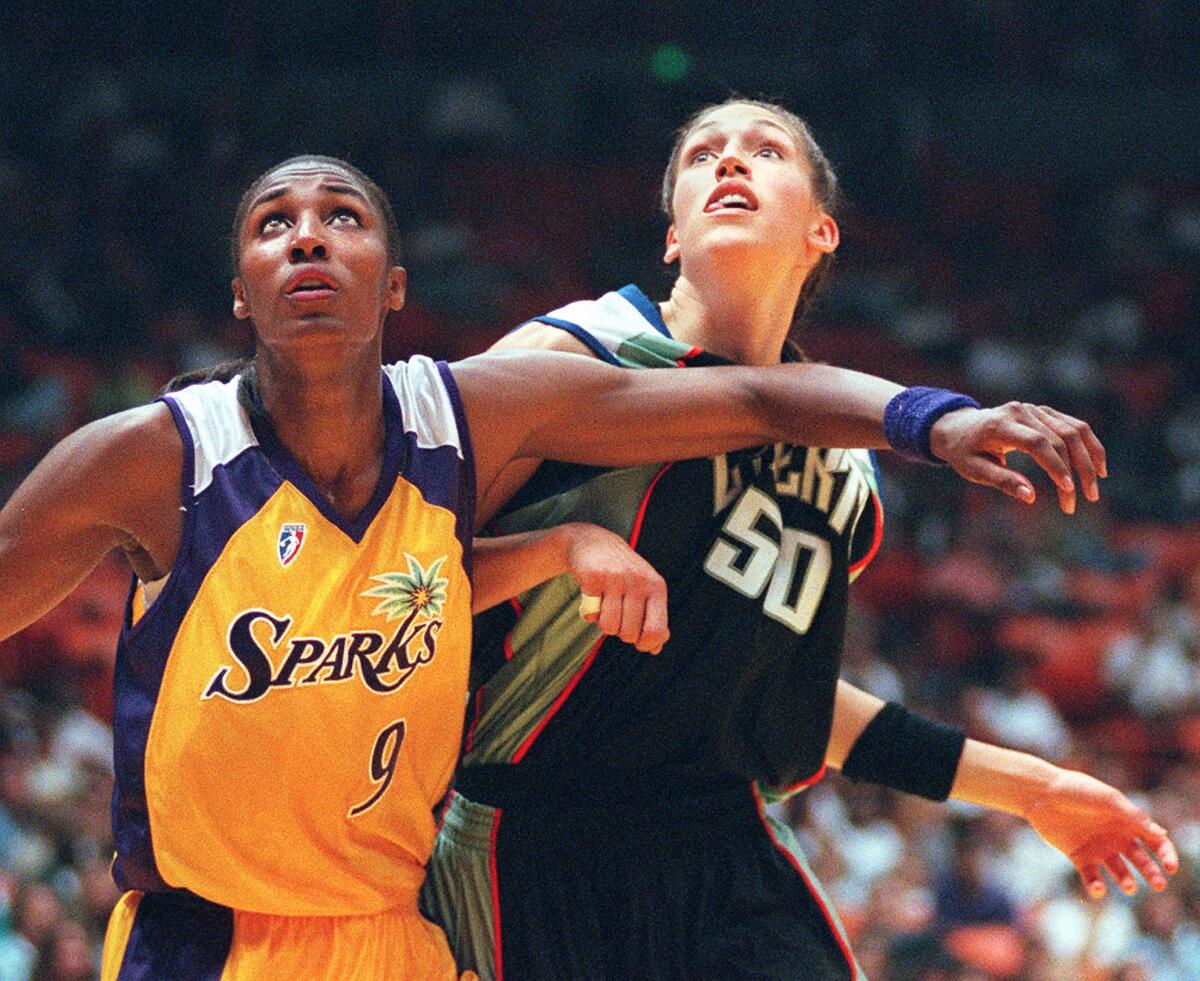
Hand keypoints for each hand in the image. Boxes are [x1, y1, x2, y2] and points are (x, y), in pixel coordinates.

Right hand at [561, 523, 668, 653]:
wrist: (594, 542)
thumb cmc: (624, 573)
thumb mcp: (646, 590)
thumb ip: (654, 619)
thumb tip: (655, 648)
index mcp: (656, 587)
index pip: (656, 630)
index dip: (646, 645)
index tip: (639, 643)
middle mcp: (638, 581)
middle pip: (628, 634)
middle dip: (620, 631)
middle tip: (618, 614)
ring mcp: (615, 578)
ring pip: (608, 627)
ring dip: (603, 622)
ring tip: (605, 605)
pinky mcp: (592, 577)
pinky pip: (589, 615)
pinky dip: (588, 612)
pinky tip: (592, 597)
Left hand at [929, 403, 1105, 513]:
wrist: (958, 427)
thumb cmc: (964, 452)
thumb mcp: (973, 470)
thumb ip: (1001, 481)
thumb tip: (1031, 497)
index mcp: (1000, 424)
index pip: (1036, 442)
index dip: (1055, 465)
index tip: (1067, 489)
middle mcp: (1021, 411)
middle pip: (1060, 439)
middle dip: (1074, 472)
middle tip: (1078, 502)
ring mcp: (1035, 409)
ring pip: (1074, 431)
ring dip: (1089, 460)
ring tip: (1094, 490)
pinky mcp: (1045, 412)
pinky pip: (1075, 427)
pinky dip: (1090, 446)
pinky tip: (1099, 468)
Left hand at [1022, 768, 1177, 897]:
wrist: (1041, 793)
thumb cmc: (1076, 790)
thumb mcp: (1108, 799)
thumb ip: (1134, 817)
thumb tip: (1162, 834)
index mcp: (1126, 821)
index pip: (1154, 841)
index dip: (1166, 855)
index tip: (1171, 867)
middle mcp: (1115, 837)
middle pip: (1141, 861)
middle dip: (1152, 874)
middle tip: (1158, 884)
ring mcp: (1098, 848)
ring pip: (1120, 872)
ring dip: (1127, 882)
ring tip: (1129, 886)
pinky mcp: (1078, 856)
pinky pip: (1091, 877)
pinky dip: (1096, 886)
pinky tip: (1098, 888)